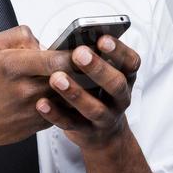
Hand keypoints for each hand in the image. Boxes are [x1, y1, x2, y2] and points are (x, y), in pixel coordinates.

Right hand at [0, 25, 73, 155]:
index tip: (84, 48)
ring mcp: (33, 110)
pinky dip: (62, 101)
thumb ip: (17, 36)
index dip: (75, 53)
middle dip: (79, 68)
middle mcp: (26, 90)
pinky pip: (60, 110)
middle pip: (68, 77)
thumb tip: (41, 39)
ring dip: (72, 86)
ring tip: (72, 78)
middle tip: (85, 61)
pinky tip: (56, 94)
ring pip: (67, 95)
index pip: (56, 59)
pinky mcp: (36, 125)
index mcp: (13, 66)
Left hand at [35, 35, 140, 150]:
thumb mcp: (101, 73)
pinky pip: (71, 124)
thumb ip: (91, 57)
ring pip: (95, 108)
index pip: (131, 62)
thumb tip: (72, 39)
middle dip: (98, 69)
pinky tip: (42, 103)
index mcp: (125, 77)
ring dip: (76, 93)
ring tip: (56, 79)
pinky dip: (56, 114)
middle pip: (116, 84)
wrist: (102, 134)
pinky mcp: (87, 132)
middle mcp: (120, 98)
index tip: (102, 38)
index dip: (119, 50)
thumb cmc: (97, 92)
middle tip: (78, 54)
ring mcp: (106, 118)